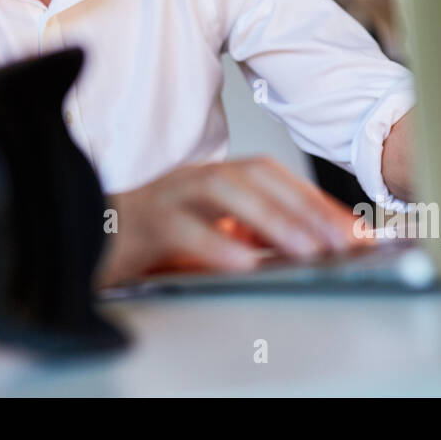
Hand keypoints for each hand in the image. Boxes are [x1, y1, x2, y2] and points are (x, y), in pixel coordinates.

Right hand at [95, 156, 370, 287]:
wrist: (83, 244)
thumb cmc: (149, 246)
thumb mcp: (210, 239)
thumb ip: (251, 237)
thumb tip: (309, 248)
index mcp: (213, 179)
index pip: (274, 177)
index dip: (316, 199)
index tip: (357, 232)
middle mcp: (193, 178)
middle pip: (256, 175)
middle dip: (305, 206)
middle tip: (343, 241)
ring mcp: (166, 195)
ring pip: (223, 190)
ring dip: (271, 218)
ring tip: (308, 250)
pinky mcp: (141, 223)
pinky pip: (182, 228)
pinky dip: (216, 244)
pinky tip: (244, 264)